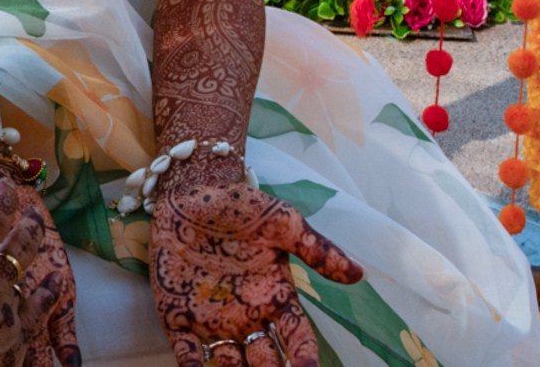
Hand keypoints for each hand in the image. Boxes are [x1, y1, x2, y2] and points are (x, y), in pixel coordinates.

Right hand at [0, 172, 81, 366]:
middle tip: (34, 212)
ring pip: (35, 275)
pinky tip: (54, 286)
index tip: (7, 187)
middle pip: (22, 243)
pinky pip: (40, 312)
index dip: (3, 199)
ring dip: (39, 254)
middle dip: (29, 223)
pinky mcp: (18, 341)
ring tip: (46, 241)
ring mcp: (10, 313)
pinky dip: (49, 294)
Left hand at [149, 156, 362, 366]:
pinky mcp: (179, 316)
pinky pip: (186, 351)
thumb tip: (360, 273)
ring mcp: (213, 320)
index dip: (305, 356)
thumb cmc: (243, 207)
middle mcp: (248, 318)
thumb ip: (316, 250)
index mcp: (276, 299)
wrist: (192, 191)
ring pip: (229, 364)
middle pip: (265, 360)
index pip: (297, 337)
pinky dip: (192, 366)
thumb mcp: (283, 223)